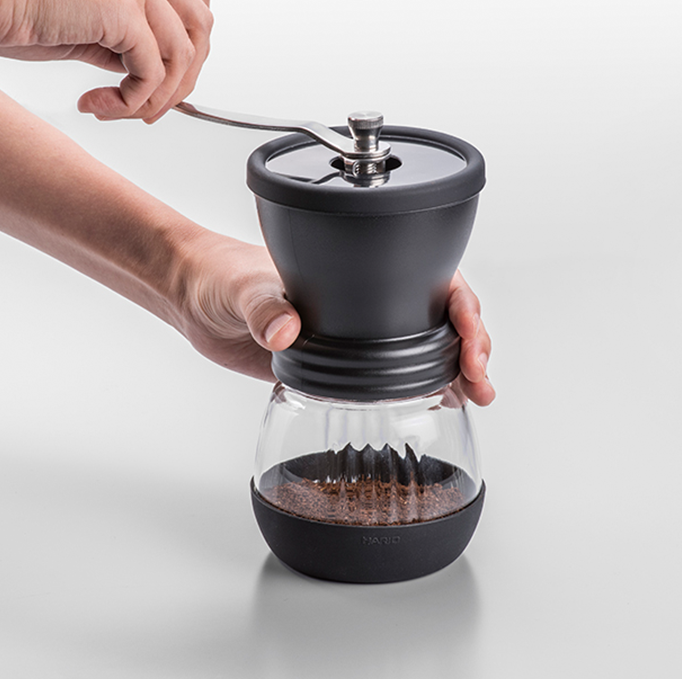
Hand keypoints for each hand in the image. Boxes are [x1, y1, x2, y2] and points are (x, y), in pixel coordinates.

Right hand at [0, 0, 211, 122]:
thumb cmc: (13, 4)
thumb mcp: (90, 18)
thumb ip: (130, 35)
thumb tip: (159, 73)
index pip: (191, 4)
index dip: (186, 52)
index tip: (159, 85)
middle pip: (200, 28)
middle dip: (182, 78)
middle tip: (148, 108)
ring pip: (181, 55)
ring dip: (156, 97)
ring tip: (118, 111)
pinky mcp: (121, 7)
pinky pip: (152, 72)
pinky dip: (133, 100)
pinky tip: (99, 104)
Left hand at [171, 233, 493, 404]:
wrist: (200, 303)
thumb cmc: (221, 276)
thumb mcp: (243, 286)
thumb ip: (264, 305)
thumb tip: (286, 326)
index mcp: (357, 274)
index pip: (430, 281)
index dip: (460, 307)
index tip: (470, 335)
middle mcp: (367, 306)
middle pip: (440, 319)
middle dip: (472, 347)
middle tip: (480, 380)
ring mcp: (357, 339)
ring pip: (425, 351)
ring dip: (457, 372)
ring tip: (476, 398)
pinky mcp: (340, 370)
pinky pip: (392, 381)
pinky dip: (425, 392)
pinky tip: (442, 407)